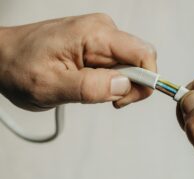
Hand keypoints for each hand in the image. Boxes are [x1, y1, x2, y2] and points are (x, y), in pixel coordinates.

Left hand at [0, 13, 155, 110]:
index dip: (147, 79)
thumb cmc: (19, 66)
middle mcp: (103, 30)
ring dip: (117, 86)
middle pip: (140, 61)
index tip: (129, 100)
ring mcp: (101, 38)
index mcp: (95, 34)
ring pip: (130, 66)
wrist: (3, 57)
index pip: (143, 53)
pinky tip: (90, 85)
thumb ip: (90, 87)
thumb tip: (125, 86)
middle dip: (130, 86)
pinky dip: (110, 82)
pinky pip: (118, 66)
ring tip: (88, 91)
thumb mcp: (50, 85)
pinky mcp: (97, 46)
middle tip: (107, 101)